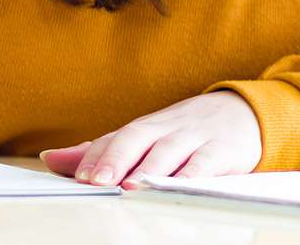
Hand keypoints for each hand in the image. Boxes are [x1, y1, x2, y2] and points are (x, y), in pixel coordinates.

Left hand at [41, 91, 260, 188]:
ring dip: (149, 167)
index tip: (76, 174)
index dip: (96, 154)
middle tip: (96, 180)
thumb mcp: (148, 136)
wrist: (248, 112)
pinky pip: (206, 163)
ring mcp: (196, 137)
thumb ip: (103, 149)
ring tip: (129, 186)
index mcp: (148, 125)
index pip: (117, 136)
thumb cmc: (189, 131)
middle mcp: (169, 127)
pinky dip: (192, 175)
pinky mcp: (224, 150)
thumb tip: (51, 159)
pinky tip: (178, 187)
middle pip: (138, 136)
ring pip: (169, 150)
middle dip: (115, 157)